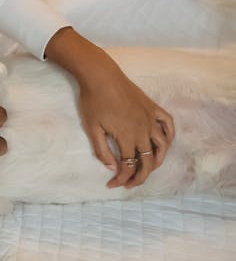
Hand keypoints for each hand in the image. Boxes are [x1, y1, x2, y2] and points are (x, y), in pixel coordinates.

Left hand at [45, 27, 174, 187]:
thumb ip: (102, 150)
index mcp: (127, 137)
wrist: (100, 75)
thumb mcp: (91, 128)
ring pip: (162, 146)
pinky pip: (168, 124)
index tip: (112, 185)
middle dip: (140, 176)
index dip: (122, 178)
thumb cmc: (92, 100)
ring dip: (157, 161)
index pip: (129, 166)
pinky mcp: (153, 107)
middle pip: (148, 161)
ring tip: (148, 168)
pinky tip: (164, 143)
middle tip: (130, 183)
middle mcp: (143, 130)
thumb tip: (112, 168)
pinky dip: (169, 136)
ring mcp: (150, 118)